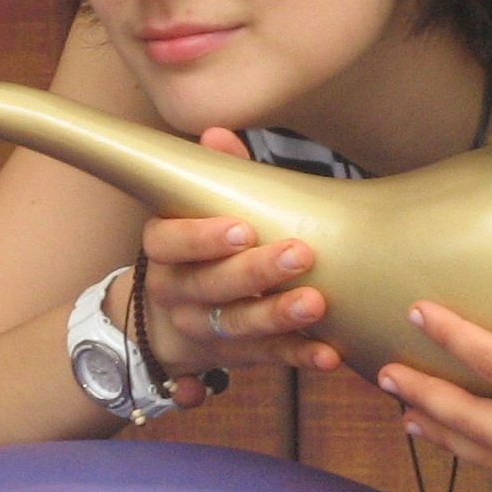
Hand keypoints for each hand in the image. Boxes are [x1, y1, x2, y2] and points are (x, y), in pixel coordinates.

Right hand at [121, 129, 342, 397]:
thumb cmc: (195, 250)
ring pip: (237, 326)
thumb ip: (214, 176)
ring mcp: (202, 329)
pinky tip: (328, 354)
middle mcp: (176, 292)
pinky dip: (298, 356)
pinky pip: (266, 357)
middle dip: (256, 272)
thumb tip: (217, 134)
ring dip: (279, 315)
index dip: (203, 237)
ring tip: (316, 303)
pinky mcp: (233, 356)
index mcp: (163, 250)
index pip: (171, 243)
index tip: (242, 228)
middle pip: (210, 285)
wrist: (164, 324)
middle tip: (300, 254)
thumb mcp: (192, 213)